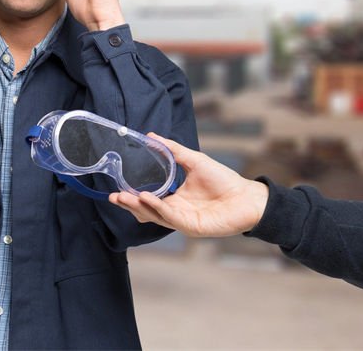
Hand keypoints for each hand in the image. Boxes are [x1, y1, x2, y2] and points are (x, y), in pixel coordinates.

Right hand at [109, 133, 269, 236]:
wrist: (248, 196)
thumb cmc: (223, 180)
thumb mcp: (193, 160)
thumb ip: (172, 150)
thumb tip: (150, 135)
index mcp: (174, 199)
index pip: (147, 201)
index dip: (131, 196)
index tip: (116, 189)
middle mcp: (175, 212)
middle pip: (146, 211)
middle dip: (129, 205)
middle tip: (114, 196)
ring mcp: (183, 221)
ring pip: (155, 216)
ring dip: (139, 206)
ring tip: (124, 197)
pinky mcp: (192, 227)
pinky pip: (171, 217)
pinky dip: (158, 207)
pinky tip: (147, 197)